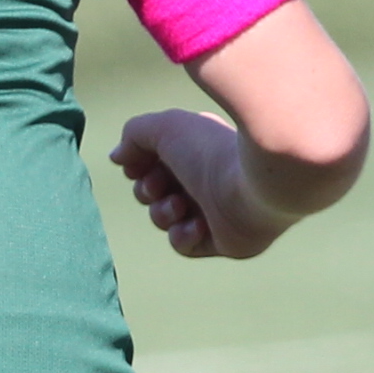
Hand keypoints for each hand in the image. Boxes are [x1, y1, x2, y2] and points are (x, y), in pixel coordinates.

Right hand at [109, 107, 293, 259]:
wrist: (255, 186)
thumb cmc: (211, 151)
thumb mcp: (165, 127)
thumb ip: (134, 135)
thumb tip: (118, 157)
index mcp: (194, 149)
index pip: (152, 160)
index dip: (137, 165)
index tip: (134, 165)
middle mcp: (204, 177)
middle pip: (152, 190)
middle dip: (147, 190)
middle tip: (160, 186)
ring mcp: (213, 209)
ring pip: (164, 218)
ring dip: (163, 213)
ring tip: (180, 205)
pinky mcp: (221, 240)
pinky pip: (184, 245)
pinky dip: (183, 236)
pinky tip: (199, 225)